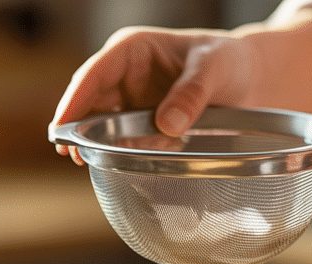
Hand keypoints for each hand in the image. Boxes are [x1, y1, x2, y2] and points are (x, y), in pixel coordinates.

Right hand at [50, 26, 256, 163]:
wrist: (250, 79)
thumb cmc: (228, 61)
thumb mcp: (213, 69)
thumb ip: (190, 94)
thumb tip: (166, 124)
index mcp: (132, 50)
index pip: (93, 75)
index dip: (73, 101)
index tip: (61, 127)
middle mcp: (125, 75)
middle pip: (90, 103)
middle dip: (78, 129)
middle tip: (73, 155)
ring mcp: (132, 102)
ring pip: (103, 126)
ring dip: (98, 145)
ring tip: (91, 164)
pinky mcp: (143, 125)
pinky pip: (125, 142)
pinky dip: (122, 154)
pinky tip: (125, 165)